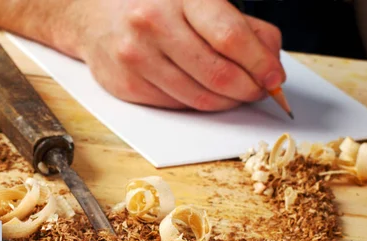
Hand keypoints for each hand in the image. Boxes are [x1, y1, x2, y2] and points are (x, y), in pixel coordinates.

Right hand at [58, 0, 284, 109]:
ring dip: (226, 102)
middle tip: (259, 90)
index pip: (230, 37)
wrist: (93, 17)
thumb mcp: (196, 0)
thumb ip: (239, 24)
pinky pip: (176, 105)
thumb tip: (269, 59)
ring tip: (235, 94)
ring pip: (198, 97)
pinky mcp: (127, 85)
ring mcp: (137, 58)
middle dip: (247, 89)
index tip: (274, 77)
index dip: (260, 63)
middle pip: (217, 73)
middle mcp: (153, 25)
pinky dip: (198, 104)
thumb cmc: (152, 5)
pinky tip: (204, 94)